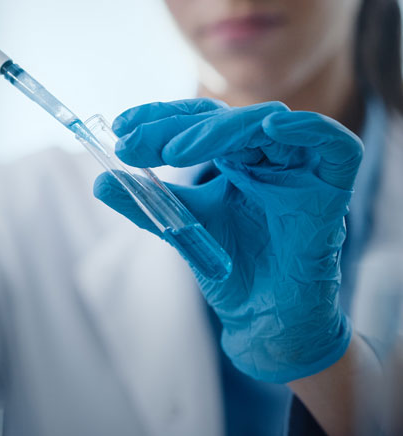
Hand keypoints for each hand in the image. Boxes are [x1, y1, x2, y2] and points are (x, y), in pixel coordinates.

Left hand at [94, 99, 362, 382]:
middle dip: (174, 128)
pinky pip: (334, 145)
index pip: (198, 121)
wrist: (265, 318)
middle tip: (133, 145)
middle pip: (223, 119)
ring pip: (263, 124)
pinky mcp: (331, 186)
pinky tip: (269, 127)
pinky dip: (305, 129)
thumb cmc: (232, 270)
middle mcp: (265, 155)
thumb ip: (146, 203)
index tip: (120, 127)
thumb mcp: (181, 227)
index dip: (160, 117)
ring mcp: (299, 167)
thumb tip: (101, 181)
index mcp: (234, 158)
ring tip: (173, 152)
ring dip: (217, 131)